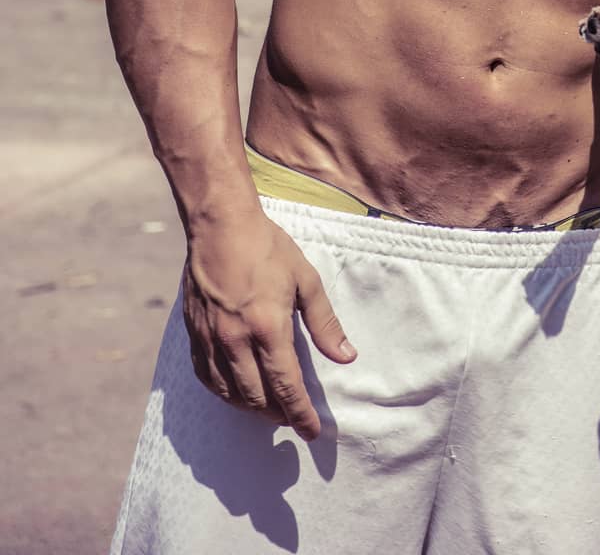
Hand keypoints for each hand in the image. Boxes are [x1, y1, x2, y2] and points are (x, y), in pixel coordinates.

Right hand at [183, 209, 355, 440]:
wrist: (219, 225)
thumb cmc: (267, 247)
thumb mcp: (306, 279)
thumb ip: (325, 323)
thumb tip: (346, 356)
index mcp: (268, 327)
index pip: (287, 387)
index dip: (300, 414)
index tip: (312, 432)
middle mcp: (236, 341)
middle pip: (258, 398)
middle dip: (279, 415)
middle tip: (294, 419)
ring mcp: (211, 340)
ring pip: (231, 394)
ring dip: (253, 409)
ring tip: (271, 410)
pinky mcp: (194, 335)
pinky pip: (207, 379)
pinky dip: (225, 394)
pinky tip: (237, 392)